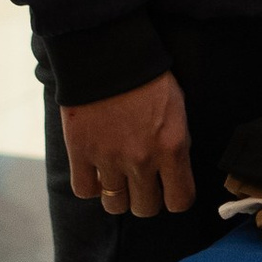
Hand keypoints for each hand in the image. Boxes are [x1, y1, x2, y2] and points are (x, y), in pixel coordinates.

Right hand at [59, 71, 195, 217]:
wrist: (108, 53)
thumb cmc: (147, 76)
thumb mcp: (177, 108)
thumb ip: (176, 143)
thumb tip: (174, 172)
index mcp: (172, 147)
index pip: (180, 200)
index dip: (175, 198)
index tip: (169, 189)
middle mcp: (142, 159)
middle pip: (145, 208)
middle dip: (145, 198)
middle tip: (141, 182)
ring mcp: (109, 159)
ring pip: (115, 205)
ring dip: (117, 195)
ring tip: (117, 177)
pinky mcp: (81, 153)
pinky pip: (85, 190)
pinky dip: (90, 185)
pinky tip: (96, 170)